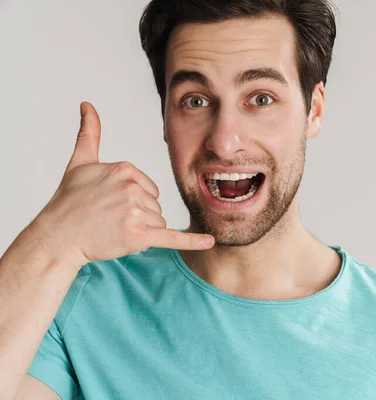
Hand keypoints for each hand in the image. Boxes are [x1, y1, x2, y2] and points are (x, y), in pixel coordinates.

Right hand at [35, 102, 213, 265]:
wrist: (57, 236)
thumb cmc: (69, 201)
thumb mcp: (81, 163)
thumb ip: (89, 133)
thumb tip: (87, 105)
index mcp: (125, 168)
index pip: (149, 188)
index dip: (133, 200)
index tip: (109, 203)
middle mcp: (132, 187)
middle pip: (154, 205)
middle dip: (137, 216)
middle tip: (109, 218)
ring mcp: (135, 212)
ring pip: (157, 222)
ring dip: (141, 230)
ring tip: (113, 229)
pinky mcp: (138, 235)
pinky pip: (172, 237)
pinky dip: (191, 241)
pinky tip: (210, 241)